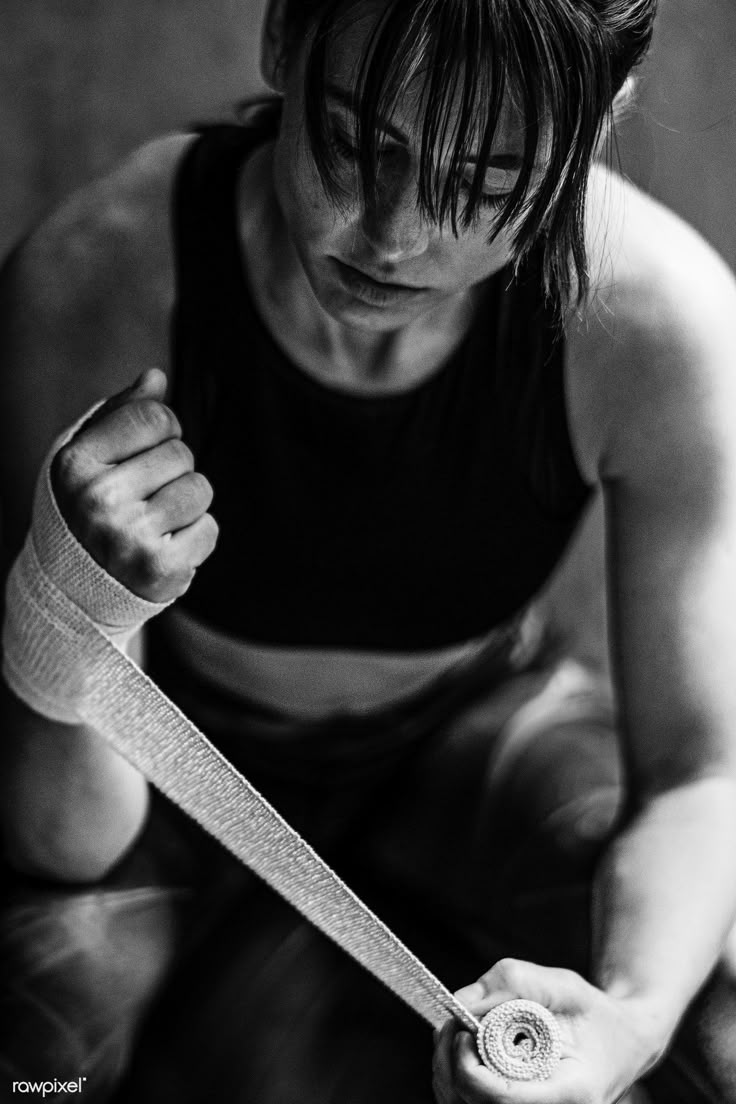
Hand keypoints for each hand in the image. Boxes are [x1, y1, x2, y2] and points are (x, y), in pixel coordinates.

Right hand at [51, 368, 217, 602]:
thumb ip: (121, 413)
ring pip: (200, 489)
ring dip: (187, 504)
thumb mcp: (89, 456)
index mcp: (77, 464)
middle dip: (172, 471)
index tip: (145, 452)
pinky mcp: (161, 568)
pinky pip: (210, 528)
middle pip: (181, 453)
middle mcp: (100, 500)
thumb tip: (156, 377)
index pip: (153, 416)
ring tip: (156, 522)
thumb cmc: (89, 509)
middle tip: (145, 497)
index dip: (162, 429)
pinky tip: (165, 546)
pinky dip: (196, 537)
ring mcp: (131, 537)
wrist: (78, 587)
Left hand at [432, 959, 663, 1103]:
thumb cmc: (594, 1015)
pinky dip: (457, 1079)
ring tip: (456, 1033)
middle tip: (450, 1025)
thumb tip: (462, 1001)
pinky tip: (463, 1050)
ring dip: (449, 1072)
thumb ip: (513, 982)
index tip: (462, 1031)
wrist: (621, 1043)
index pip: (502, 1098)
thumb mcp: (563, 985)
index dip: (468, 1069)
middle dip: (451, 1065)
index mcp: (569, 1094)